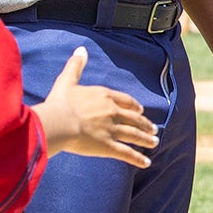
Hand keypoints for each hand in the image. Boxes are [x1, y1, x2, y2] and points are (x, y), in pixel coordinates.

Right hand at [33, 48, 160, 163]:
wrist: (58, 122)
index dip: (134, 106)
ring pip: (134, 135)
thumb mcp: (67, 80)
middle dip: (144, 124)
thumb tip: (81, 49)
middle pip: (133, 118)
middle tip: (153, 129)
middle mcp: (112, 111)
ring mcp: (112, 129)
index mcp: (104, 96)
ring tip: (154, 143)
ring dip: (146, 139)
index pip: (124, 100)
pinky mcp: (108, 146)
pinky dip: (138, 158)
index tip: (140, 110)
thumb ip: (76, 66)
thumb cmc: (60, 103)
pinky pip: (127, 153)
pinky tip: (146, 162)